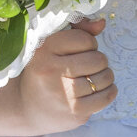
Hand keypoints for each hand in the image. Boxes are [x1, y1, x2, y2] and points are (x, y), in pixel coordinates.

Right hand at [14, 18, 116, 133]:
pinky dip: (109, 90)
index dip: (89, 43)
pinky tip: (100, 89)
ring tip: (94, 76)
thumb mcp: (52, 45)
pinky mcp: (74, 113)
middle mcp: (51, 72)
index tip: (81, 50)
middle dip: (99, 60)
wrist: (26, 107)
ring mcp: (63, 95)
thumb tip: (101, 23)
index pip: (85, 39)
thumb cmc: (44, 70)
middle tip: (89, 64)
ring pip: (104, 78)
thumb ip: (77, 28)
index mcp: (44, 50)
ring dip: (105, 75)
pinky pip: (105, 97)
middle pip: (97, 59)